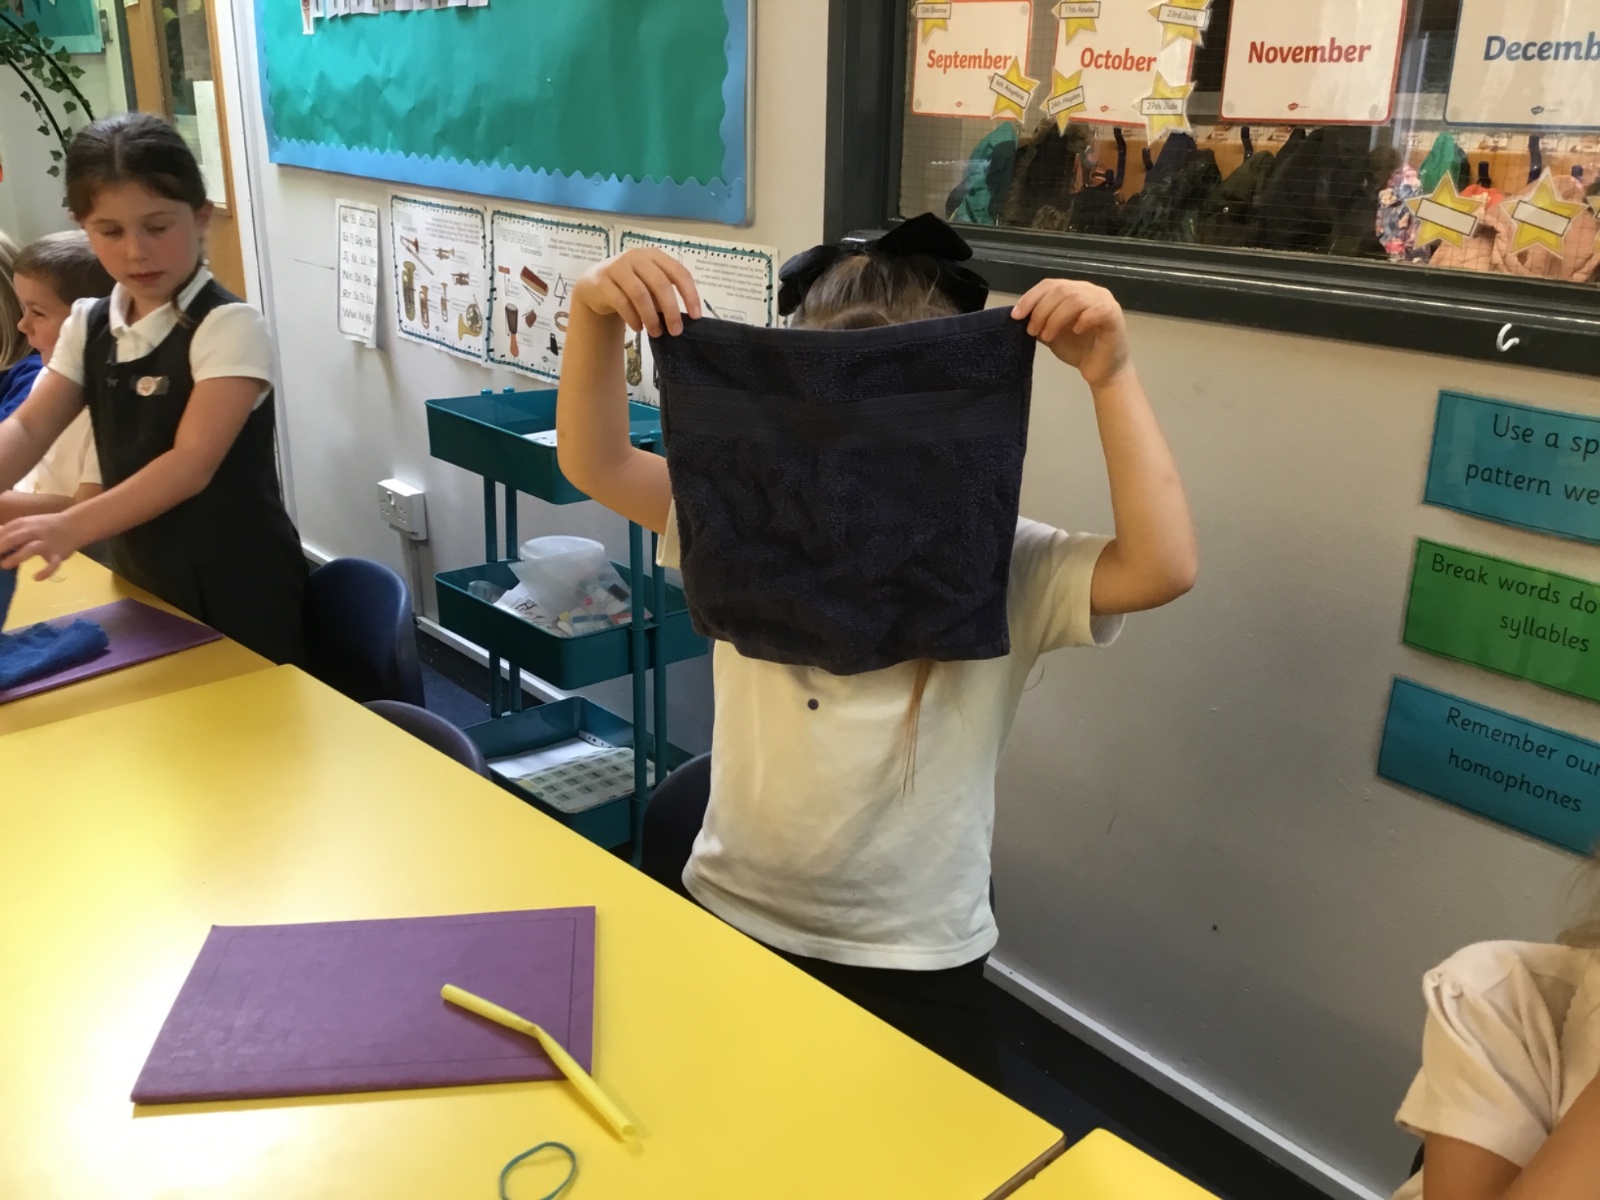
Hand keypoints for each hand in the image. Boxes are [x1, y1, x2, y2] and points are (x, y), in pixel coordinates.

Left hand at [0, 510, 84, 578]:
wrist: (75, 525)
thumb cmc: (46, 526)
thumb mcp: (27, 524)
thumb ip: (11, 531)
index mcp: (24, 524)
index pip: (5, 532)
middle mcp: (35, 532)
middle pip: (15, 538)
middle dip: (1, 547)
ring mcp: (48, 543)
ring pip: (32, 549)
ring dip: (17, 557)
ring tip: (4, 565)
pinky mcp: (59, 554)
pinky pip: (53, 564)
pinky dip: (45, 571)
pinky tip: (36, 578)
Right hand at [573, 249, 702, 337]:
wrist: (595, 285)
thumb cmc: (630, 286)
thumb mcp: (650, 285)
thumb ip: (665, 294)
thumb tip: (683, 318)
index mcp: (654, 256)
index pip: (679, 272)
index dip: (690, 294)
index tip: (696, 316)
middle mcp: (636, 257)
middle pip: (660, 284)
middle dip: (671, 310)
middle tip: (676, 331)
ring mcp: (617, 267)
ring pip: (640, 294)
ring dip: (651, 317)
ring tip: (656, 332)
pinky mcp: (602, 282)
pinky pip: (621, 302)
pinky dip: (633, 318)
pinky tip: (638, 328)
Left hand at [1013, 279, 1131, 389]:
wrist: (1102, 372)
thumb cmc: (1078, 350)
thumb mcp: (1051, 333)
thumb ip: (1039, 321)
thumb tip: (1020, 315)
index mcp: (1075, 290)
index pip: (1050, 284)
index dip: (1030, 297)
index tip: (1016, 316)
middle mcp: (1091, 291)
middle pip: (1060, 289)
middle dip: (1041, 310)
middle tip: (1032, 331)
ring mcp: (1104, 301)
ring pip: (1075, 298)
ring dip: (1056, 318)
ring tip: (1048, 336)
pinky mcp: (1114, 315)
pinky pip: (1098, 310)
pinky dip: (1082, 319)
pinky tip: (1075, 331)